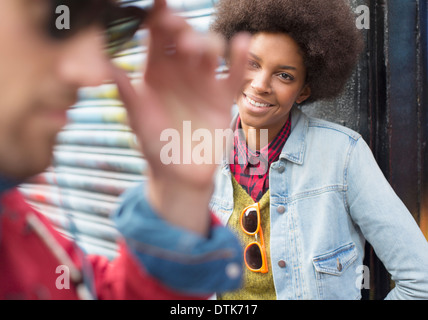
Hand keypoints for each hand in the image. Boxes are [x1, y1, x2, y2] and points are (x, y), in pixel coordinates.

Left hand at [112, 0, 248, 234]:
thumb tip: (104, 65)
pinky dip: (239, 59)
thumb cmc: (154, 146)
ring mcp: (203, 82)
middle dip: (178, 26)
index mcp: (155, 71)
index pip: (155, 37)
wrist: (179, 174)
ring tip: (190, 48)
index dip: (155, 18)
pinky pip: (234, 75)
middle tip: (169, 24)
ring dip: (203, 41)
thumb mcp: (137, 118)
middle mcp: (180, 71)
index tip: (154, 5)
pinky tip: (241, 43)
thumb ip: (125, 91)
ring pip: (209, 49)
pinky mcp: (222, 97)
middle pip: (183, 36)